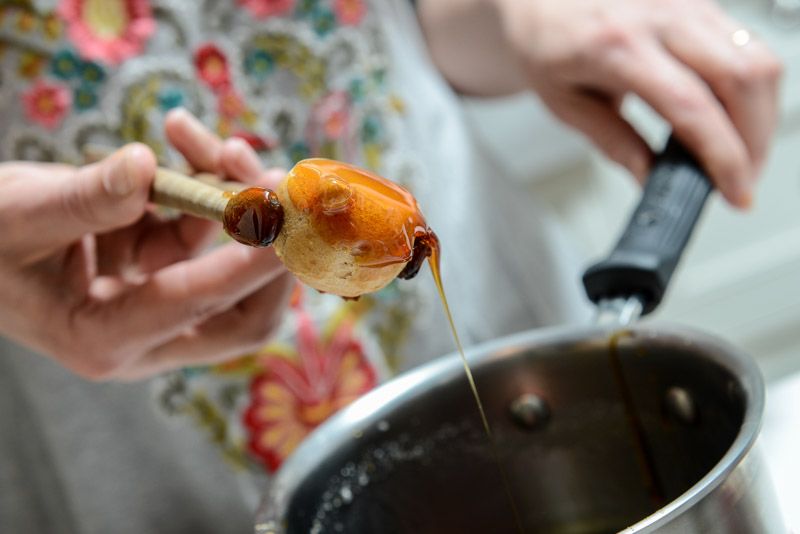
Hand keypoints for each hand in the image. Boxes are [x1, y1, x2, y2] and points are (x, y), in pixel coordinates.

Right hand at [0, 109, 293, 380]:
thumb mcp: (16, 217)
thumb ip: (84, 197)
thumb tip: (145, 166)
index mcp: (104, 339)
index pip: (196, 307)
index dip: (246, 264)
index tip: (287, 224)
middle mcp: (145, 335)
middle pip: (243, 317)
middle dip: (271, 253)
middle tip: (284, 193)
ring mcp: (160, 301)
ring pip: (229, 264)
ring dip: (234, 198)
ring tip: (215, 142)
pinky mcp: (162, 267)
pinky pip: (203, 228)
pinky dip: (205, 184)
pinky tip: (187, 139)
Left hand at [493, 0, 781, 207]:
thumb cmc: (543, 41)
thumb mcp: (565, 103)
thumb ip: (612, 141)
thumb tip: (650, 179)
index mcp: (616, 47)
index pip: (690, 105)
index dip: (723, 155)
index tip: (733, 190)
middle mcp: (659, 17)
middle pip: (743, 77)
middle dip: (754, 140)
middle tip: (739, 180)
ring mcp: (684, 4)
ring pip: (755, 57)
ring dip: (759, 114)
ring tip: (736, 154)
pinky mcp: (697, 3)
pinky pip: (744, 44)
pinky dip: (748, 88)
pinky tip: (729, 117)